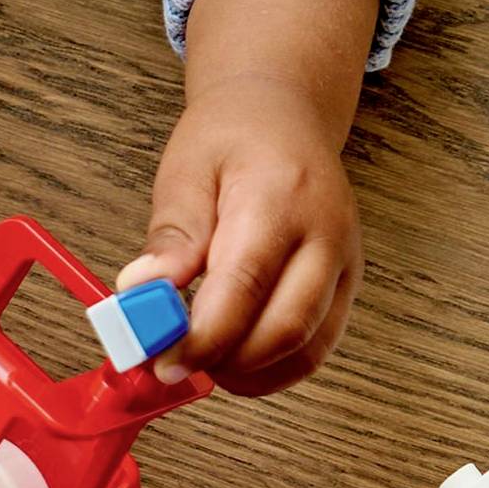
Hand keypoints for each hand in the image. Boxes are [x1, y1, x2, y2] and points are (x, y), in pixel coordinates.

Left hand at [124, 0, 375, 396]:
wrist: (283, 114)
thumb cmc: (232, 137)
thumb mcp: (186, 169)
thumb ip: (171, 233)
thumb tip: (141, 291)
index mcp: (280, 198)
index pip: (245, 284)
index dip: (203, 336)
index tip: (159, 359)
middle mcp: (325, 235)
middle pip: (284, 328)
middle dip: (223, 361)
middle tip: (172, 365)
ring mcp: (344, 263)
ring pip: (307, 349)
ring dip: (250, 373)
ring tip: (201, 362)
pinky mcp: (348, 284)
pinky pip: (319, 347)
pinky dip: (274, 368)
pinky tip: (234, 359)